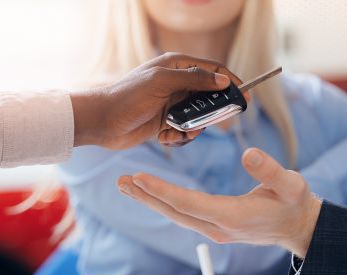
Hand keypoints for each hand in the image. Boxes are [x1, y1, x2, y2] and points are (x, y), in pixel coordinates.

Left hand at [71, 52, 244, 149]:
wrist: (102, 122)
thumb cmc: (128, 97)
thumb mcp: (163, 83)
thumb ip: (194, 80)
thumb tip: (222, 80)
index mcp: (177, 66)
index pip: (213, 70)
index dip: (230, 83)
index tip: (244, 98)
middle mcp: (176, 83)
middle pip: (208, 96)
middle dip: (209, 113)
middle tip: (206, 124)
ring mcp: (171, 103)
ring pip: (198, 118)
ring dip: (192, 129)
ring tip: (177, 132)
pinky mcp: (165, 122)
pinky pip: (184, 131)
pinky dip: (179, 137)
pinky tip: (165, 137)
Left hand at [117, 147, 320, 257]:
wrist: (299, 227)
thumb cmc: (295, 203)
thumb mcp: (291, 184)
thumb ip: (270, 171)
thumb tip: (248, 154)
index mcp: (231, 216)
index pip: (187, 203)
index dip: (161, 190)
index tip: (138, 177)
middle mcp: (218, 228)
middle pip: (174, 211)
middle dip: (146, 196)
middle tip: (120, 182)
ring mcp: (215, 230)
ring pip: (176, 215)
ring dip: (151, 200)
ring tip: (127, 186)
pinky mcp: (216, 227)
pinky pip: (184, 215)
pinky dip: (165, 203)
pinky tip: (152, 194)